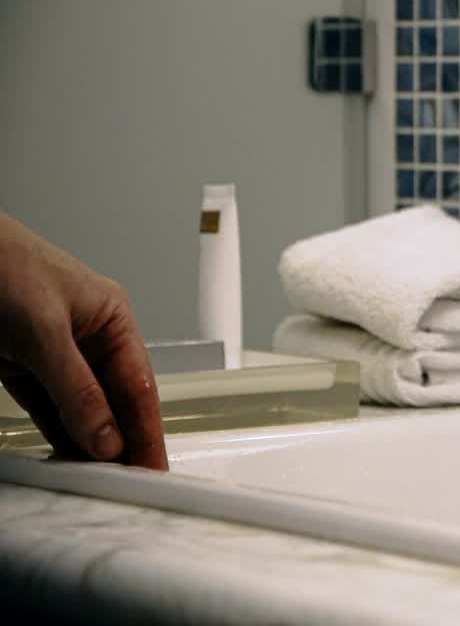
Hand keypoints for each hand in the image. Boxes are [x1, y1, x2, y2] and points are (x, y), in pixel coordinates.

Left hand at [0, 214, 167, 469]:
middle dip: (124, 444)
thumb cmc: (1, 264)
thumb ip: (76, 387)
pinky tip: (69, 460)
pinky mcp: (24, 370)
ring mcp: (57, 358)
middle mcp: (91, 342)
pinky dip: (59, 437)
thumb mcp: (43, 329)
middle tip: (132, 486)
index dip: (148, 431)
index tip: (154, 469)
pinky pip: (49, 411)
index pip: (138, 387)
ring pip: (83, 412)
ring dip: (91, 446)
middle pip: (115, 403)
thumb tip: (106, 438)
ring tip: (102, 483)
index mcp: (113, 322)